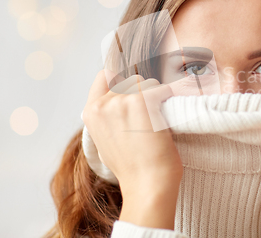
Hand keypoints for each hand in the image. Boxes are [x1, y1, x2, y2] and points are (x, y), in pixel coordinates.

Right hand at [82, 70, 182, 228]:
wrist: (147, 184)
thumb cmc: (132, 168)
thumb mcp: (106, 140)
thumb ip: (107, 117)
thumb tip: (119, 98)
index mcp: (90, 112)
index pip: (104, 75)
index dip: (121, 79)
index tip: (134, 90)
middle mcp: (103, 104)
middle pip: (131, 80)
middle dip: (144, 93)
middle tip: (149, 119)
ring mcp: (122, 101)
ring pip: (148, 83)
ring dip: (157, 97)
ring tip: (156, 122)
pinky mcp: (143, 102)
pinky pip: (163, 89)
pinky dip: (169, 100)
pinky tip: (165, 119)